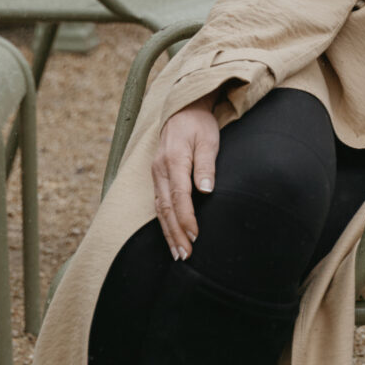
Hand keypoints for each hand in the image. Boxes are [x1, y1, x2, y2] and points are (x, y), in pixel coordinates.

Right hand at [151, 100, 221, 258]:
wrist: (182, 109)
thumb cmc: (198, 125)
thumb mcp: (208, 139)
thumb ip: (206, 165)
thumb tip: (206, 190)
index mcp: (174, 160)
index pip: (179, 196)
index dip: (186, 218)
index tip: (195, 236)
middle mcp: (160, 169)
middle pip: (165, 208)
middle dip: (175, 233)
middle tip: (184, 256)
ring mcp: (156, 173)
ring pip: (159, 208)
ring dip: (168, 232)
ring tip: (177, 253)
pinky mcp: (157, 176)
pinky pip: (158, 203)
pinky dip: (164, 222)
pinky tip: (170, 235)